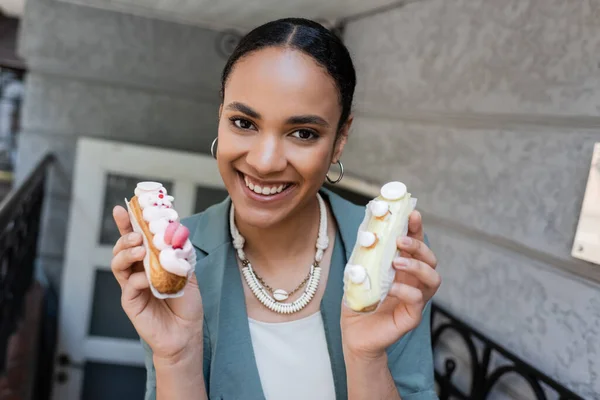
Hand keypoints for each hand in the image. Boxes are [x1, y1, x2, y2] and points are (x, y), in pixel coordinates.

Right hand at [111, 206, 203, 362]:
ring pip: (118, 263)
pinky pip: (129, 285)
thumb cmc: (186, 303)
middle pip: (122, 246)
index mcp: (150, 260)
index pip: (136, 237)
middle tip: (137, 233)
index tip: (124, 207)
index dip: (128, 222)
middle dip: (125, 234)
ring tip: (139, 249)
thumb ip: (180, 253)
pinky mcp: (130, 301)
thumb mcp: (188, 273)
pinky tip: (147, 278)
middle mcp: (137, 270)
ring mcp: (131, 285)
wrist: (186, 332)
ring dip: (126, 252)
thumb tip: (177, 230)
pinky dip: (137, 278)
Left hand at [341, 210, 439, 359]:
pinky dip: (405, 291)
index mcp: (403, 267)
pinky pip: (418, 300)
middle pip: (430, 258)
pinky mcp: (412, 316)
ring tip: (397, 262)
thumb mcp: (358, 273)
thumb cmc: (359, 301)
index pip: (416, 243)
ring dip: (417, 266)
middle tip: (400, 240)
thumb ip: (364, 255)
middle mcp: (414, 280)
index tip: (413, 213)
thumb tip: (367, 233)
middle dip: (419, 245)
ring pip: (433, 278)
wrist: (354, 333)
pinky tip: (391, 288)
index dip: (417, 228)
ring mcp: (416, 298)